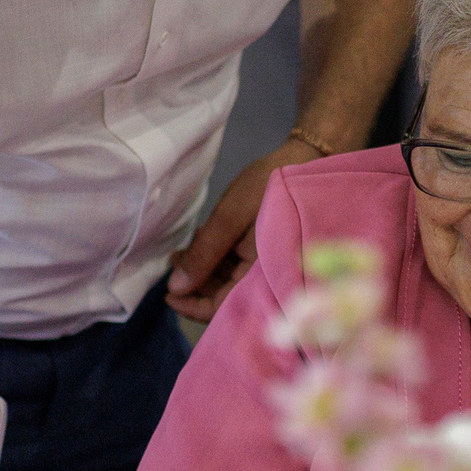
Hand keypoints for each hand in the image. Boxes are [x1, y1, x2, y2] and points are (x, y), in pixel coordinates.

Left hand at [166, 137, 325, 322]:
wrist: (303, 162)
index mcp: (262, 277)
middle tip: (174, 260)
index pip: (222, 309)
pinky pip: (238, 266)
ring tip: (184, 250)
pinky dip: (218, 258)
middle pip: (224, 297)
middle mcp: (265, 278)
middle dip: (195, 283)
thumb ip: (202, 255)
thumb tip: (175, 289)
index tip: (167, 295)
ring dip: (204, 269)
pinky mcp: (263, 252)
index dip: (192, 306)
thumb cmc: (267, 189)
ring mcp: (264, 265)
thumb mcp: (229, 219)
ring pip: (228, 281)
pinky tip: (204, 240)